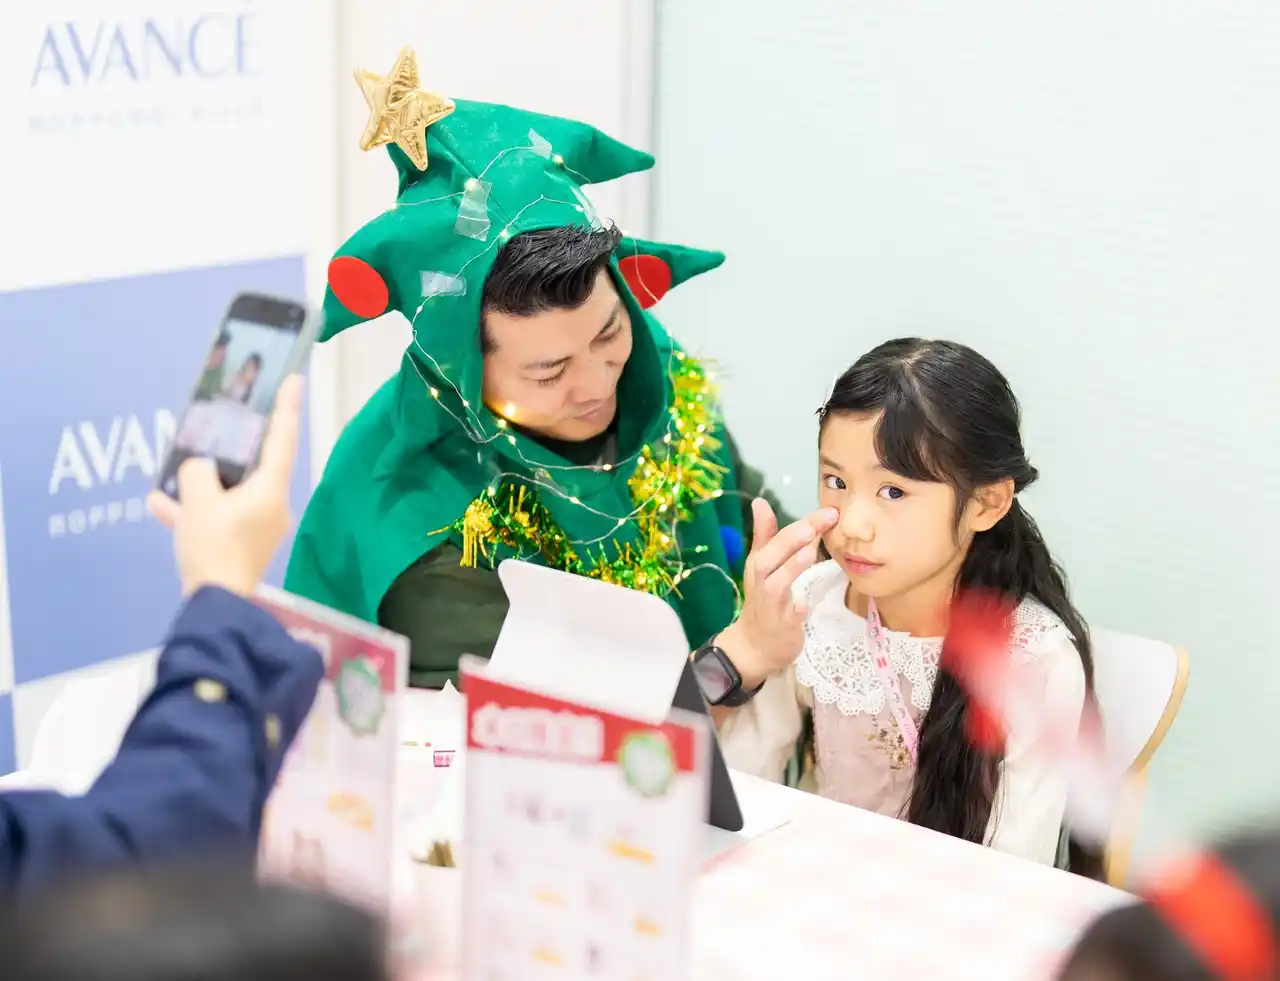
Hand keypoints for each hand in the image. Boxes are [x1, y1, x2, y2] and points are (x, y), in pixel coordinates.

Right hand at [148, 376, 302, 596]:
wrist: (214, 604)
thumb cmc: (215, 548)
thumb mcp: (199, 502)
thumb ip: (197, 473)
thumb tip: (198, 468)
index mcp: (271, 490)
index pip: (282, 440)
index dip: (286, 409)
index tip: (294, 381)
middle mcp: (271, 506)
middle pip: (251, 467)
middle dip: (228, 450)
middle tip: (219, 427)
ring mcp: (257, 527)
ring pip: (228, 493)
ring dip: (201, 485)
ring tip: (173, 472)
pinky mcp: (239, 546)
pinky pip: (216, 518)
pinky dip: (192, 511)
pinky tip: (159, 505)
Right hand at [719, 499, 838, 687]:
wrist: (754, 644)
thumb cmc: (763, 600)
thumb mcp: (761, 565)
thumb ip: (765, 534)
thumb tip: (759, 502)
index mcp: (760, 563)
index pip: (778, 538)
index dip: (802, 523)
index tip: (829, 511)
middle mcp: (762, 581)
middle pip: (770, 557)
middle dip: (791, 540)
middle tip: (814, 526)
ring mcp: (771, 605)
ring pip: (777, 584)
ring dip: (791, 568)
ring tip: (809, 553)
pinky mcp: (780, 626)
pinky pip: (786, 618)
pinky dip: (794, 610)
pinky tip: (803, 605)